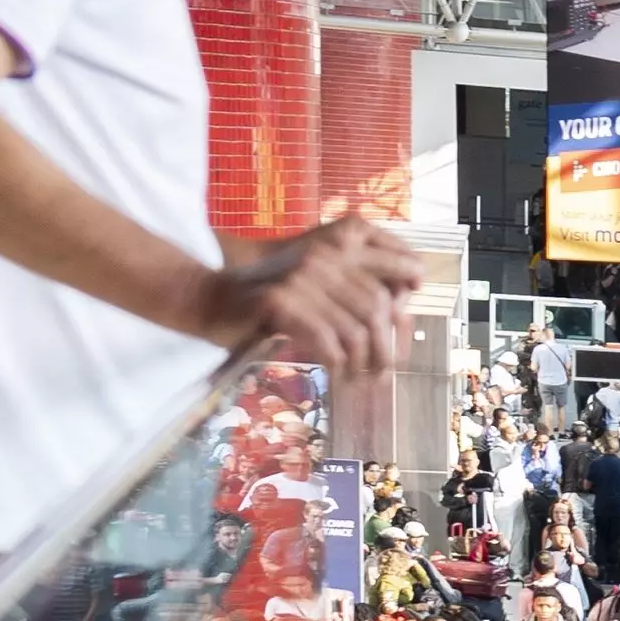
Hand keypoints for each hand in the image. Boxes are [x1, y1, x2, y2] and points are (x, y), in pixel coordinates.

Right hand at [219, 216, 419, 377]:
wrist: (210, 295)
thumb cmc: (270, 295)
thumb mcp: (318, 280)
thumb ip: (356, 287)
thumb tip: (403, 314)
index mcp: (340, 241)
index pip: (395, 267)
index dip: (409, 298)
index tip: (405, 330)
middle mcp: (325, 254)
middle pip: (379, 308)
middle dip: (386, 348)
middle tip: (382, 373)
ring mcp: (302, 276)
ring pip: (356, 329)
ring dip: (363, 363)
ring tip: (359, 379)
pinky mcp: (279, 301)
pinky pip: (326, 341)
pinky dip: (337, 364)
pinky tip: (336, 374)